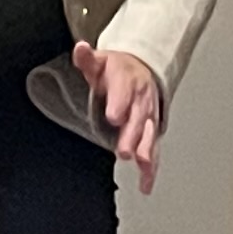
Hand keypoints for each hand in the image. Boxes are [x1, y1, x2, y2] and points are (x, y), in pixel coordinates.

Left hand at [73, 41, 166, 195]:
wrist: (142, 70)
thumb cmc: (117, 71)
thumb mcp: (100, 62)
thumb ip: (87, 59)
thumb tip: (80, 48)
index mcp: (127, 82)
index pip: (124, 94)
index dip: (119, 105)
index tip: (114, 116)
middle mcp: (141, 101)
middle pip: (137, 119)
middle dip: (132, 134)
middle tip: (124, 149)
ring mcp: (148, 118)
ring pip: (148, 135)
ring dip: (145, 150)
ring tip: (142, 164)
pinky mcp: (150, 132)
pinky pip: (153, 151)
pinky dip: (151, 169)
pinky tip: (145, 185)